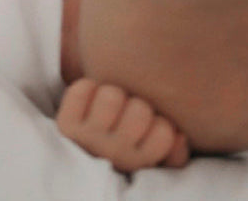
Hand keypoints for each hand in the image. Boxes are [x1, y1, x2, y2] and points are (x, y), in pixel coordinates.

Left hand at [55, 77, 189, 172]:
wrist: (78, 154)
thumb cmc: (125, 145)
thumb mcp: (154, 155)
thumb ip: (173, 149)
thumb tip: (180, 136)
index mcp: (139, 161)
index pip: (165, 133)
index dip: (160, 122)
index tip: (150, 125)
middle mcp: (114, 153)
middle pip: (140, 110)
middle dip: (137, 104)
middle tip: (128, 111)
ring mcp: (88, 138)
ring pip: (112, 96)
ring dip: (113, 93)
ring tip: (110, 104)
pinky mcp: (66, 125)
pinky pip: (82, 89)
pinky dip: (86, 87)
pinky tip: (89, 99)